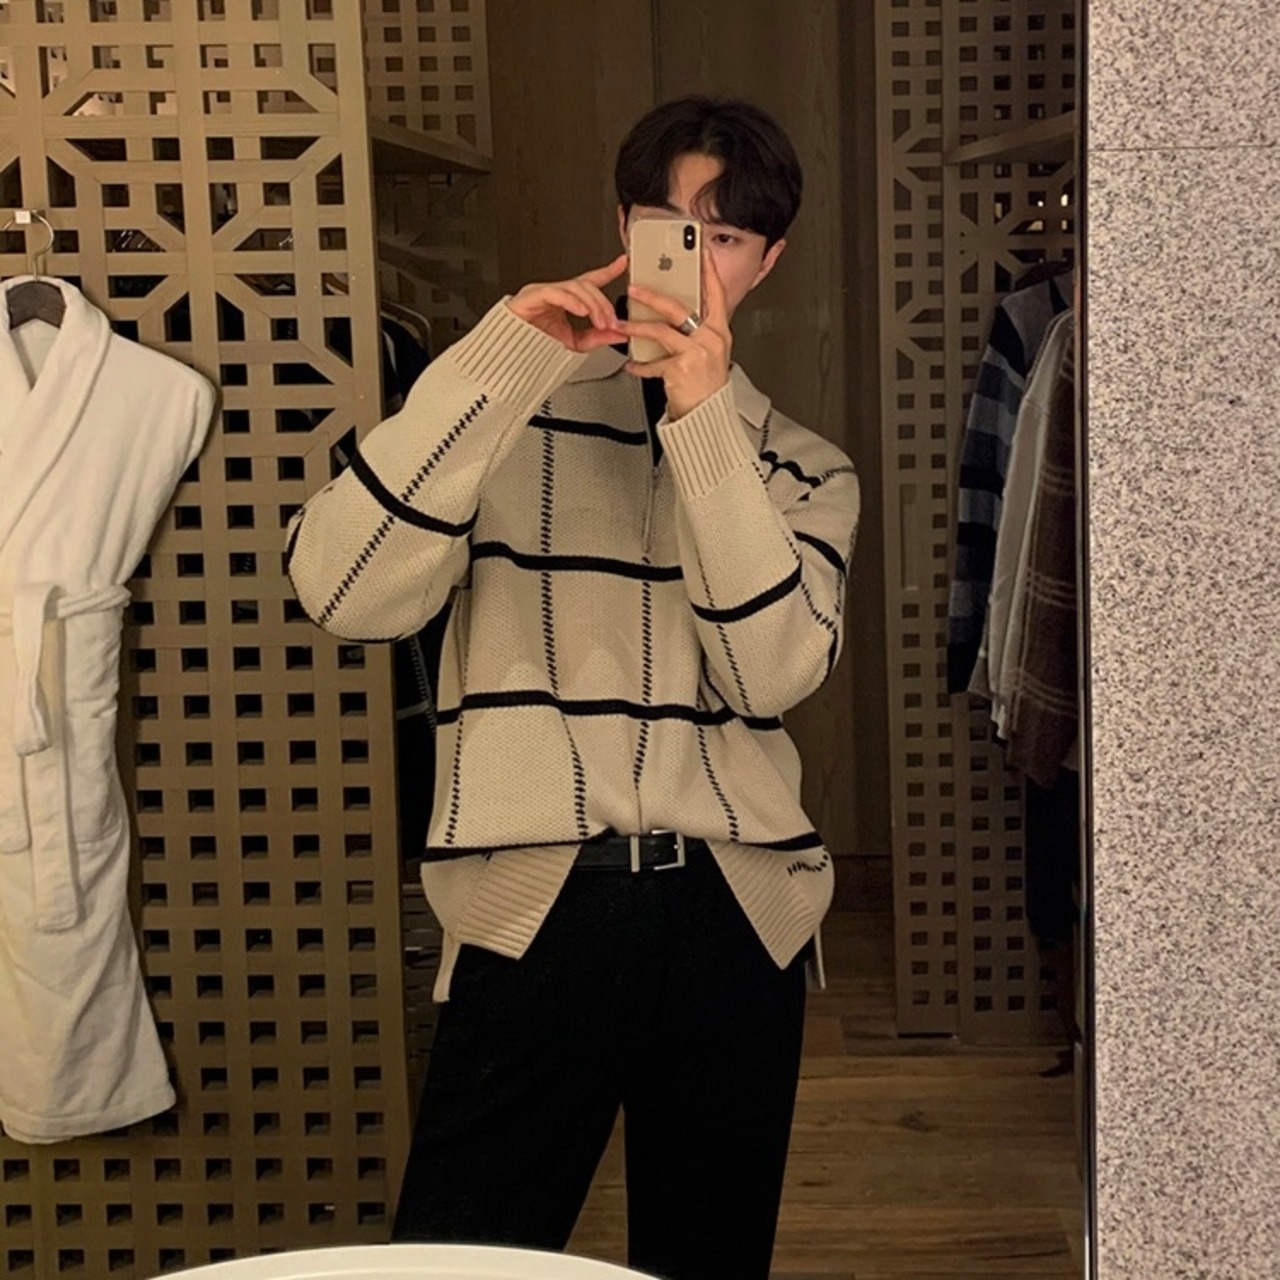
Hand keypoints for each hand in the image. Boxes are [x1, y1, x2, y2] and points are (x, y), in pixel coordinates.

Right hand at [507, 254, 628, 352]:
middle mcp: (556, 292)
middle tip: (611, 322)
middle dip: (602, 303)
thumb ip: (596, 337)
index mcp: (565, 300)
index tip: (623, 262)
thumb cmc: (535, 347)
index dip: (607, 271)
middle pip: (586, 285)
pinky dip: (571, 302)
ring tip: (600, 323)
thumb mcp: (574, 344)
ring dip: (592, 305)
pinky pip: (556, 292)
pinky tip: (582, 312)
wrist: (510, 356)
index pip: (589, 281)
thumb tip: (618, 334)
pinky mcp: (532, 295)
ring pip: (575, 287)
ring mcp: (543, 291)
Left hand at [619, 243, 730, 418]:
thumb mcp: (711, 353)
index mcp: (719, 331)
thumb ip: (698, 331)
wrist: (708, 416)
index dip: (708, 270)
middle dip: (652, 296)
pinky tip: (632, 364)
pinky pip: (653, 362)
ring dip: (636, 327)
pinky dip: (640, 365)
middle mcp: (711, 339)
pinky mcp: (681, 369)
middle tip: (634, 288)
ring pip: (660, 331)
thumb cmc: (707, 385)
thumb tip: (678, 313)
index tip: (700, 251)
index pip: (716, 293)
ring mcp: (697, 353)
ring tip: (621, 325)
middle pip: (679, 308)